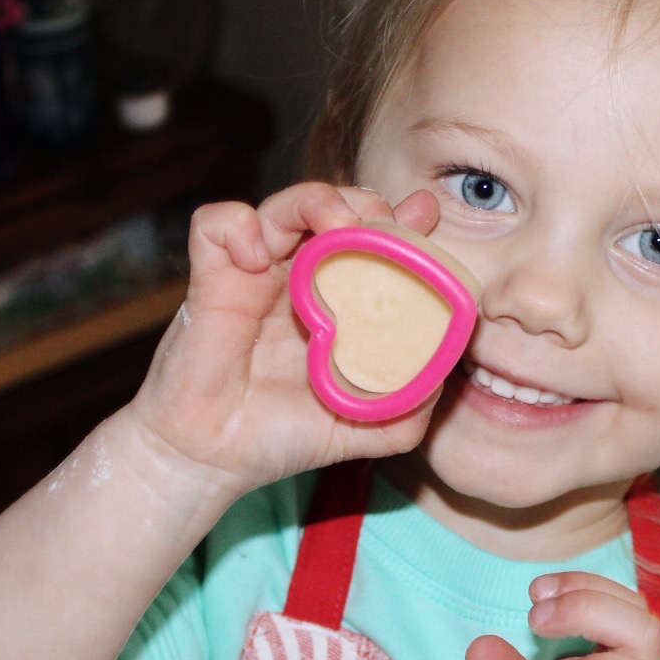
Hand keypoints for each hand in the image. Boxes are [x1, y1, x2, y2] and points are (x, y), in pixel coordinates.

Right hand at [128, 183, 442, 495]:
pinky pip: (216, 222)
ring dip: (314, 199)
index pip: (376, 238)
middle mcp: (300, 278)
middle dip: (364, 202)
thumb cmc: (285, 436)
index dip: (402, 218)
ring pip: (285, 203)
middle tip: (378, 227)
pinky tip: (257, 259)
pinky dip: (238, 225)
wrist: (216, 459)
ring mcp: (255, 273)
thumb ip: (414, 401)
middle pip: (337, 206)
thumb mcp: (370, 427)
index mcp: (340, 301)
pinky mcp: (210, 276)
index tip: (424, 215)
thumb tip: (448, 367)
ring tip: (333, 225)